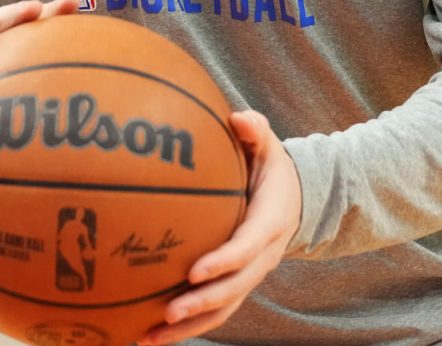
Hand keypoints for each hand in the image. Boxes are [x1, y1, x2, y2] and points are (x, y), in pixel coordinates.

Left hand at [138, 109, 301, 344]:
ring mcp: (249, 276)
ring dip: (188, 327)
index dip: (223, 262)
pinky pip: (213, 311)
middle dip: (202, 304)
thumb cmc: (270, 168)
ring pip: (223, 310)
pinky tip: (147, 334)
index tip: (193, 271)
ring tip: (148, 339)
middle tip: (167, 312)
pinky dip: (184, 327)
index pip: (246, 248)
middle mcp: (261, 257)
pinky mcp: (235, 285)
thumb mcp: (268, 145)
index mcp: (268, 223)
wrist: (295, 198)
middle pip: (234, 289)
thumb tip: (239, 117)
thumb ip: (255, 130)